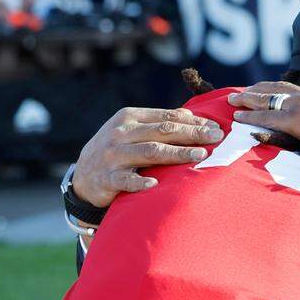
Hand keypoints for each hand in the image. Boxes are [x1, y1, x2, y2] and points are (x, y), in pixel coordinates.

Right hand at [72, 107, 223, 206]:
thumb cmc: (117, 151)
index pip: (167, 118)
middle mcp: (121, 133)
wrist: (83, 176)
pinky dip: (140, 182)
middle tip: (216, 137)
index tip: (216, 127)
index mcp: (130, 117)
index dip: (193, 122)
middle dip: (192, 134)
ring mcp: (113, 155)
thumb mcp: (132, 130)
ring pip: (150, 152)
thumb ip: (158, 123)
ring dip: (176, 153)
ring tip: (199, 156)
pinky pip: (126, 180)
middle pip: (162, 132)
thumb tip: (189, 115)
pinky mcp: (107, 178)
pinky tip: (155, 184)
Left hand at [228, 81, 299, 151]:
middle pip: (280, 88)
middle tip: (246, 89)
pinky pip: (265, 118)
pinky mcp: (294, 122)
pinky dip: (249, 116)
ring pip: (267, 99)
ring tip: (233, 99)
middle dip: (261, 88)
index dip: (287, 91)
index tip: (277, 91)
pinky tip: (237, 117)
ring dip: (248, 99)